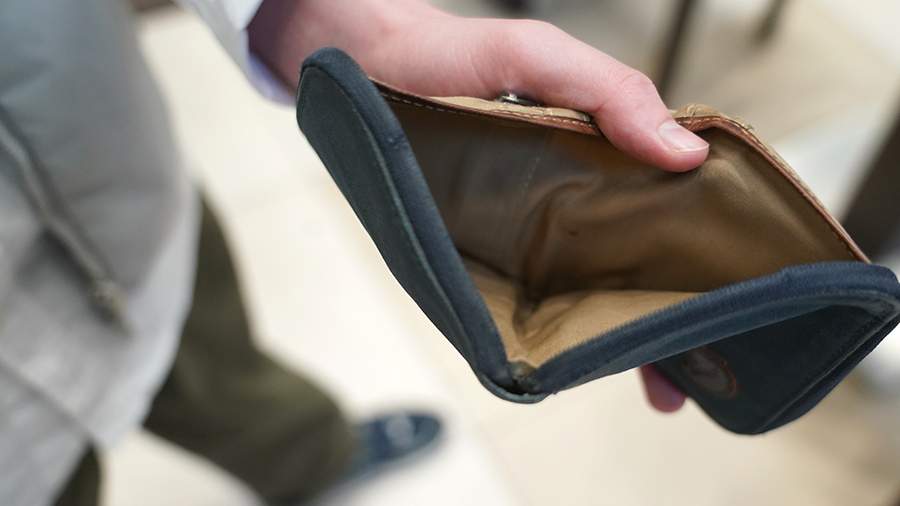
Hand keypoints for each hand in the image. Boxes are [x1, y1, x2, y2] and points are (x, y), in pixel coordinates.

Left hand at [249, 0, 693, 410]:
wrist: (362, 65)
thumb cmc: (453, 55)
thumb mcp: (538, 57)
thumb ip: (608, 92)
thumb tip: (686, 155)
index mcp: (599, 156)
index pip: (667, 210)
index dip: (699, 258)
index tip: (730, 309)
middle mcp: (566, 199)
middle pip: (627, 265)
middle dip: (660, 324)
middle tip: (679, 384)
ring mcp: (522, 229)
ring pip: (578, 291)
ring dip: (611, 339)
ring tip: (651, 390)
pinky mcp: (477, 248)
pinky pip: (517, 296)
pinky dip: (543, 332)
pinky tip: (565, 362)